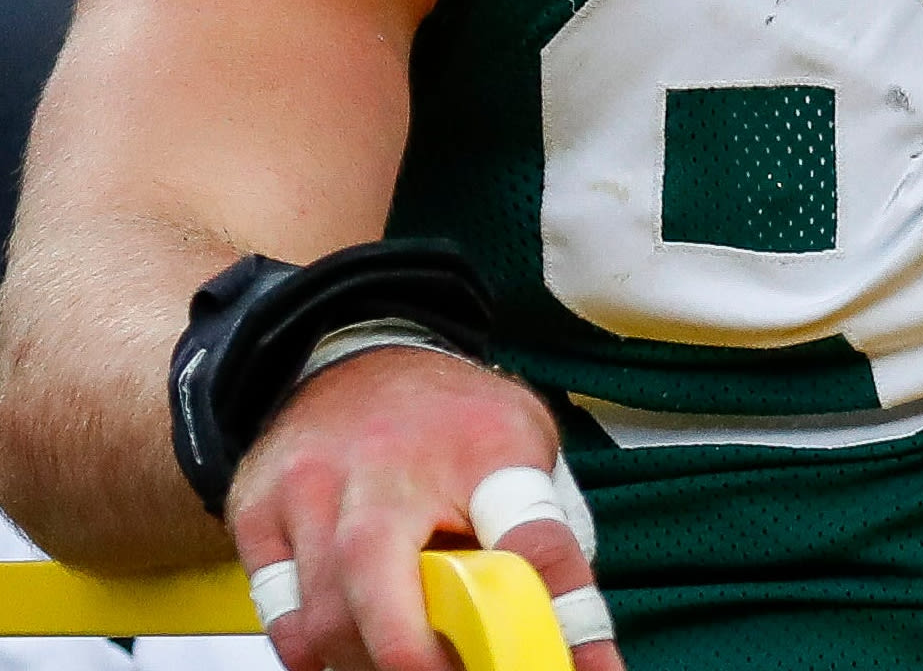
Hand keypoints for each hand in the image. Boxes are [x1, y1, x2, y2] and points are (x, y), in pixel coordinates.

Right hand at [227, 347, 620, 670]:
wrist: (361, 357)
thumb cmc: (452, 418)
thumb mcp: (526, 451)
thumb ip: (549, 545)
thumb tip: (590, 659)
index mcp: (482, 448)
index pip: (527, 534)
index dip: (549, 607)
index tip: (565, 666)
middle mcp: (385, 466)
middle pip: (378, 579)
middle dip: (410, 655)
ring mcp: (311, 487)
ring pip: (323, 613)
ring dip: (363, 657)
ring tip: (406, 651)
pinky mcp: (258, 510)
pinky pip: (278, 612)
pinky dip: (310, 642)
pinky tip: (348, 632)